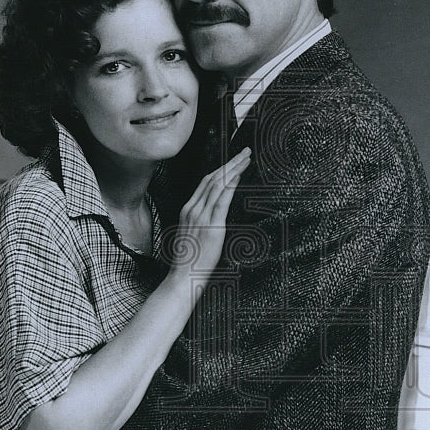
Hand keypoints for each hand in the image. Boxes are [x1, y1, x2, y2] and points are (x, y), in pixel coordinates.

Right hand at [170, 147, 250, 280]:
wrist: (183, 277)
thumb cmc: (188, 261)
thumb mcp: (192, 235)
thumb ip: (201, 222)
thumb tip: (213, 216)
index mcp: (188, 210)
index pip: (205, 183)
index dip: (220, 169)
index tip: (232, 161)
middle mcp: (193, 209)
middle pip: (213, 179)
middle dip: (230, 163)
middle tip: (244, 152)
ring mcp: (201, 216)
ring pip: (218, 185)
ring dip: (234, 169)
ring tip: (246, 158)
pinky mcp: (212, 226)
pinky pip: (222, 200)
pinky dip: (231, 185)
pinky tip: (238, 175)